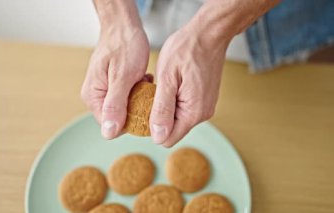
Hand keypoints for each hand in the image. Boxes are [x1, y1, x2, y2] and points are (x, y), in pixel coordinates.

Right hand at [81, 25, 149, 138]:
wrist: (124, 26)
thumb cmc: (123, 46)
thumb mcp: (122, 76)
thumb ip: (115, 105)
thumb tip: (109, 133)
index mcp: (93, 96)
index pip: (111, 125)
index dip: (130, 121)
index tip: (144, 106)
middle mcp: (95, 96)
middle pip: (118, 118)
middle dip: (135, 108)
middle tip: (144, 89)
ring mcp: (104, 91)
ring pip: (125, 108)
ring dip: (138, 98)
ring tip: (144, 80)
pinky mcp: (113, 86)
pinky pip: (127, 98)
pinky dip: (138, 90)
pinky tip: (143, 78)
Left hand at [149, 24, 229, 146]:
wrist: (209, 34)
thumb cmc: (186, 50)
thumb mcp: (167, 78)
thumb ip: (162, 109)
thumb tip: (158, 137)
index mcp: (193, 112)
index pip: (167, 139)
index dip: (150, 128)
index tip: (141, 109)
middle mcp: (202, 114)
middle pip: (172, 130)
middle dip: (157, 117)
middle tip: (150, 93)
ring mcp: (204, 107)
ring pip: (176, 119)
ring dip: (164, 108)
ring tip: (160, 86)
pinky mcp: (203, 100)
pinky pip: (183, 109)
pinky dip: (173, 101)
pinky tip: (169, 85)